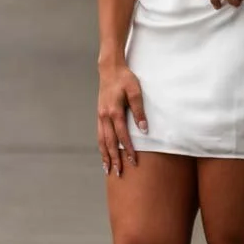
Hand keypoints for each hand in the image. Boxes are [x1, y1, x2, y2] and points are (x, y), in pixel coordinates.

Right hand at [97, 62, 146, 176]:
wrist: (109, 69)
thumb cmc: (125, 79)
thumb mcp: (135, 91)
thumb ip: (139, 111)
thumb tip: (144, 130)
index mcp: (114, 111)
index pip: (122, 135)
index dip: (127, 149)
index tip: (133, 161)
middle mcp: (105, 116)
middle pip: (109, 142)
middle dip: (114, 159)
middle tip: (118, 173)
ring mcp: (100, 116)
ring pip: (101, 140)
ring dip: (105, 156)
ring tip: (107, 169)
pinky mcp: (99, 115)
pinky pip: (99, 134)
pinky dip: (101, 146)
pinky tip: (104, 153)